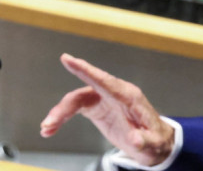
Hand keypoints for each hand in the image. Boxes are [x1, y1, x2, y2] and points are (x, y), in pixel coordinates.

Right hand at [40, 53, 174, 166]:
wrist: (155, 142)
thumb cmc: (156, 140)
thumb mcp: (154, 143)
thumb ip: (145, 140)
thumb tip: (135, 139)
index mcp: (129, 97)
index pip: (105, 81)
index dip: (86, 70)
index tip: (68, 59)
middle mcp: (115, 94)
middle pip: (85, 92)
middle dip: (65, 106)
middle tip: (49, 123)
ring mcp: (105, 99)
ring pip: (76, 100)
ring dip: (60, 114)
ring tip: (46, 130)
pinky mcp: (98, 107)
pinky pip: (76, 108)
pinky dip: (62, 117)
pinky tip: (51, 129)